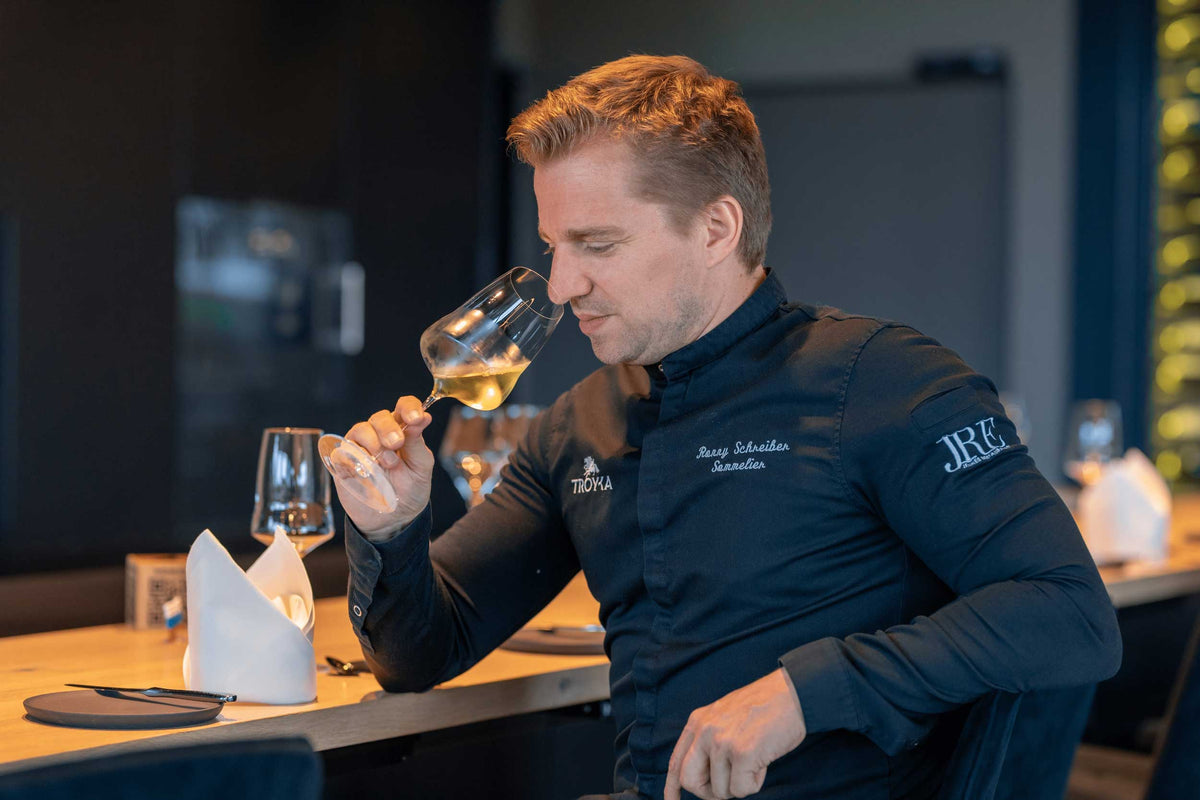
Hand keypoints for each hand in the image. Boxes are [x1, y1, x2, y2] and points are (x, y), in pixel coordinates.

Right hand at [329, 396, 434, 538]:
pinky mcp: (343, 463)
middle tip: (396, 444)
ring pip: (360, 429)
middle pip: (379, 417)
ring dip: (374, 442)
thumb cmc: (410, 490)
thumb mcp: (420, 468)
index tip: (416, 418)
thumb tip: (424, 417)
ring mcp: (360, 448)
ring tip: (387, 463)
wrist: (393, 520)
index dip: (409, 407)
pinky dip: (354, 458)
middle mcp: (380, 435)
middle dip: (388, 428)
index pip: (403, 407)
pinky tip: (366, 470)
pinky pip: (342, 452)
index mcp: (402, 431)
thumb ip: (417, 443)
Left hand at [665, 668, 806, 799]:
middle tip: (727, 787)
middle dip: (708, 792)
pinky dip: (754, 783)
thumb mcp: (724, 716)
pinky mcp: (743, 754)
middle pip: (690, 780)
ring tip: (755, 759)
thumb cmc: (763, 708)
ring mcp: (722, 742)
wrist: (792, 694)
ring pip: (721, 790)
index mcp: (698, 721)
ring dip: (740, 784)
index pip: (676, 761)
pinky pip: (741, 790)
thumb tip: (701, 775)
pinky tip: (763, 762)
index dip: (672, 786)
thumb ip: (708, 739)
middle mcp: (705, 731)